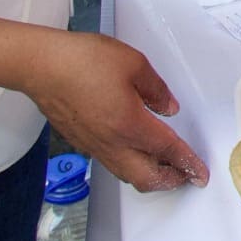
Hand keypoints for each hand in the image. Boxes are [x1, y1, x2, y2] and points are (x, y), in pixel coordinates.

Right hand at [27, 31, 209, 192]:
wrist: (40, 66)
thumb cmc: (82, 60)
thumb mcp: (134, 64)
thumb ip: (156, 89)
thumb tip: (168, 107)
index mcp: (130, 125)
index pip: (168, 151)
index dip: (188, 163)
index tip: (200, 173)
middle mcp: (112, 143)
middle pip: (147, 177)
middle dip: (170, 180)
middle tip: (185, 174)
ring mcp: (93, 145)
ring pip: (127, 174)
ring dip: (149, 175)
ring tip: (164, 166)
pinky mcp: (80, 142)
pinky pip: (111, 163)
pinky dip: (129, 165)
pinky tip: (134, 151)